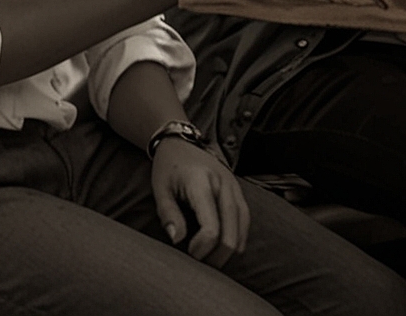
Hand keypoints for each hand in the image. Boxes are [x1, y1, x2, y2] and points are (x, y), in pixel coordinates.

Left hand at [151, 139, 248, 267]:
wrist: (180, 142)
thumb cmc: (168, 167)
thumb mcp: (160, 189)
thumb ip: (168, 214)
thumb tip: (178, 240)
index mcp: (202, 183)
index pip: (212, 227)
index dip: (203, 248)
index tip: (189, 252)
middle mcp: (223, 185)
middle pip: (231, 233)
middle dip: (218, 256)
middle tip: (200, 263)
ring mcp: (234, 187)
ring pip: (242, 228)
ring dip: (230, 249)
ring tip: (211, 259)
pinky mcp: (238, 190)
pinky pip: (245, 219)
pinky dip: (238, 237)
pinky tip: (225, 247)